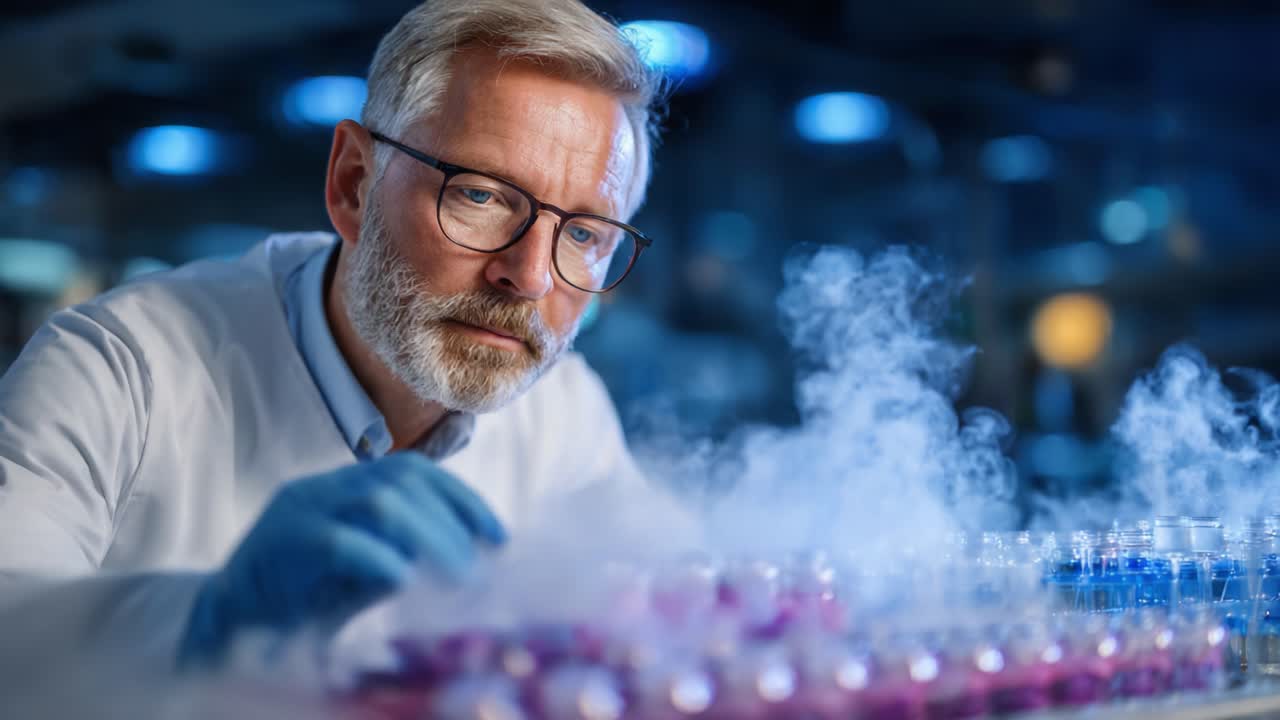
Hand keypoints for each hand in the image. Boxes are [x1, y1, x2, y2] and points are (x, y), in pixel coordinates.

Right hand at [178, 452, 504, 665]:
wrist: (225, 628)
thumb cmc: (304, 601)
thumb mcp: (366, 572)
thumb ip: (408, 554)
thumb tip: (473, 559)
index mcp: (345, 487)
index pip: (415, 471)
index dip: (463, 499)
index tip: (499, 537)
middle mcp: (323, 489)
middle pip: (404, 481)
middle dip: (453, 521)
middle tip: (480, 568)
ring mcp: (299, 511)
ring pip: (379, 502)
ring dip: (430, 538)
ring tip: (458, 576)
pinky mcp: (278, 544)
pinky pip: (337, 541)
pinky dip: (378, 558)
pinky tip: (404, 580)